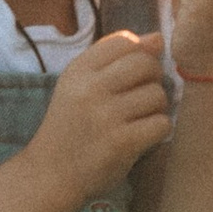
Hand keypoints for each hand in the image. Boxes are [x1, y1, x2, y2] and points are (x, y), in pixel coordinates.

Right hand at [25, 31, 172, 202]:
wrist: (51, 173)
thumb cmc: (71, 125)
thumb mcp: (79, 85)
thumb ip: (115, 58)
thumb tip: (158, 38)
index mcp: (79, 70)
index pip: (125, 41)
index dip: (139, 53)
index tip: (134, 74)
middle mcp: (91, 89)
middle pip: (146, 64)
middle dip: (153, 78)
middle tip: (142, 96)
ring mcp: (106, 116)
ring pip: (158, 95)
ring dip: (156, 108)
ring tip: (140, 118)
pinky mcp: (122, 143)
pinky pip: (161, 124)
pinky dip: (158, 130)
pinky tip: (143, 136)